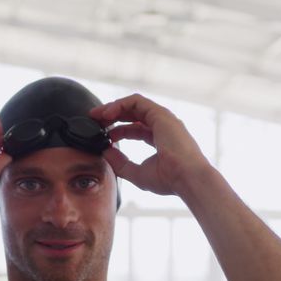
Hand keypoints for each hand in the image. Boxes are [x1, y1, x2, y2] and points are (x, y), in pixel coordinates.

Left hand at [89, 94, 214, 196]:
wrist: (187, 178)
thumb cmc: (169, 179)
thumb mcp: (137, 173)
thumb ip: (121, 164)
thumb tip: (105, 153)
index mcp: (159, 139)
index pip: (134, 129)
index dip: (116, 131)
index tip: (102, 137)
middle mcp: (162, 126)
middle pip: (132, 114)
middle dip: (111, 116)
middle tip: (94, 120)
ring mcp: (162, 119)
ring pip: (133, 104)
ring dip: (113, 108)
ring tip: (97, 116)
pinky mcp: (160, 114)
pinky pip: (136, 101)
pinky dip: (119, 105)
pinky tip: (107, 115)